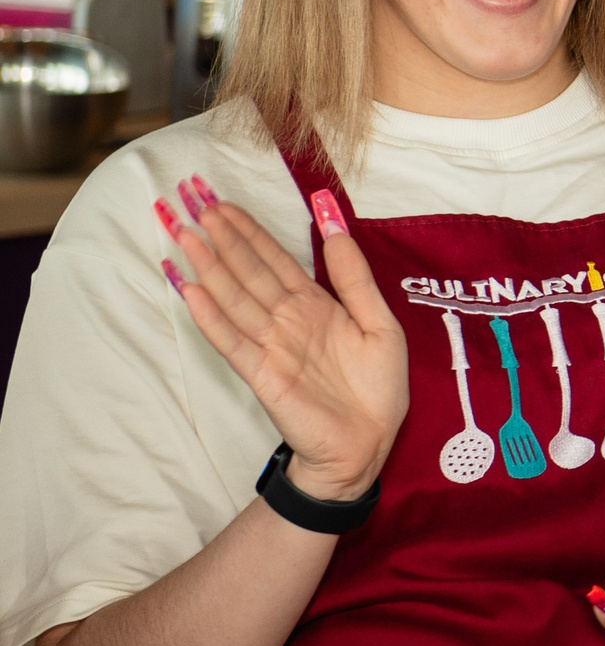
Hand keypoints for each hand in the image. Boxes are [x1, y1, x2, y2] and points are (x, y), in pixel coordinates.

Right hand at [165, 180, 406, 500]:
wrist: (367, 443)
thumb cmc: (377, 388)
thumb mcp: (379, 323)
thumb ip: (354, 277)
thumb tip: (336, 227)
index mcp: (316, 306)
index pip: (275, 260)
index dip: (250, 231)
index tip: (223, 202)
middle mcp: (287, 320)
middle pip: (248, 271)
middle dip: (221, 237)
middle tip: (191, 202)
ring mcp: (271, 345)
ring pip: (235, 297)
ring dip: (209, 265)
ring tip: (184, 233)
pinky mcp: (262, 374)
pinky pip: (233, 340)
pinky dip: (211, 317)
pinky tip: (191, 290)